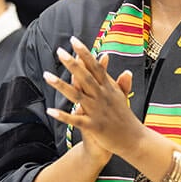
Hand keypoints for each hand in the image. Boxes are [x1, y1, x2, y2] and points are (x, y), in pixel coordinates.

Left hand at [43, 37, 139, 156]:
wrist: (133, 140)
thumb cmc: (126, 118)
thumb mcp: (125, 99)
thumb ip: (123, 84)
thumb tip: (127, 71)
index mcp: (108, 88)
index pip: (95, 67)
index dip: (84, 54)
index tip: (74, 41)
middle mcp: (102, 97)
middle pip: (85, 77)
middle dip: (73, 64)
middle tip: (60, 51)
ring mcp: (97, 111)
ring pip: (77, 96)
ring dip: (61, 85)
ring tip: (47, 76)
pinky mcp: (94, 126)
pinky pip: (75, 120)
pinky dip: (63, 116)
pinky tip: (50, 111)